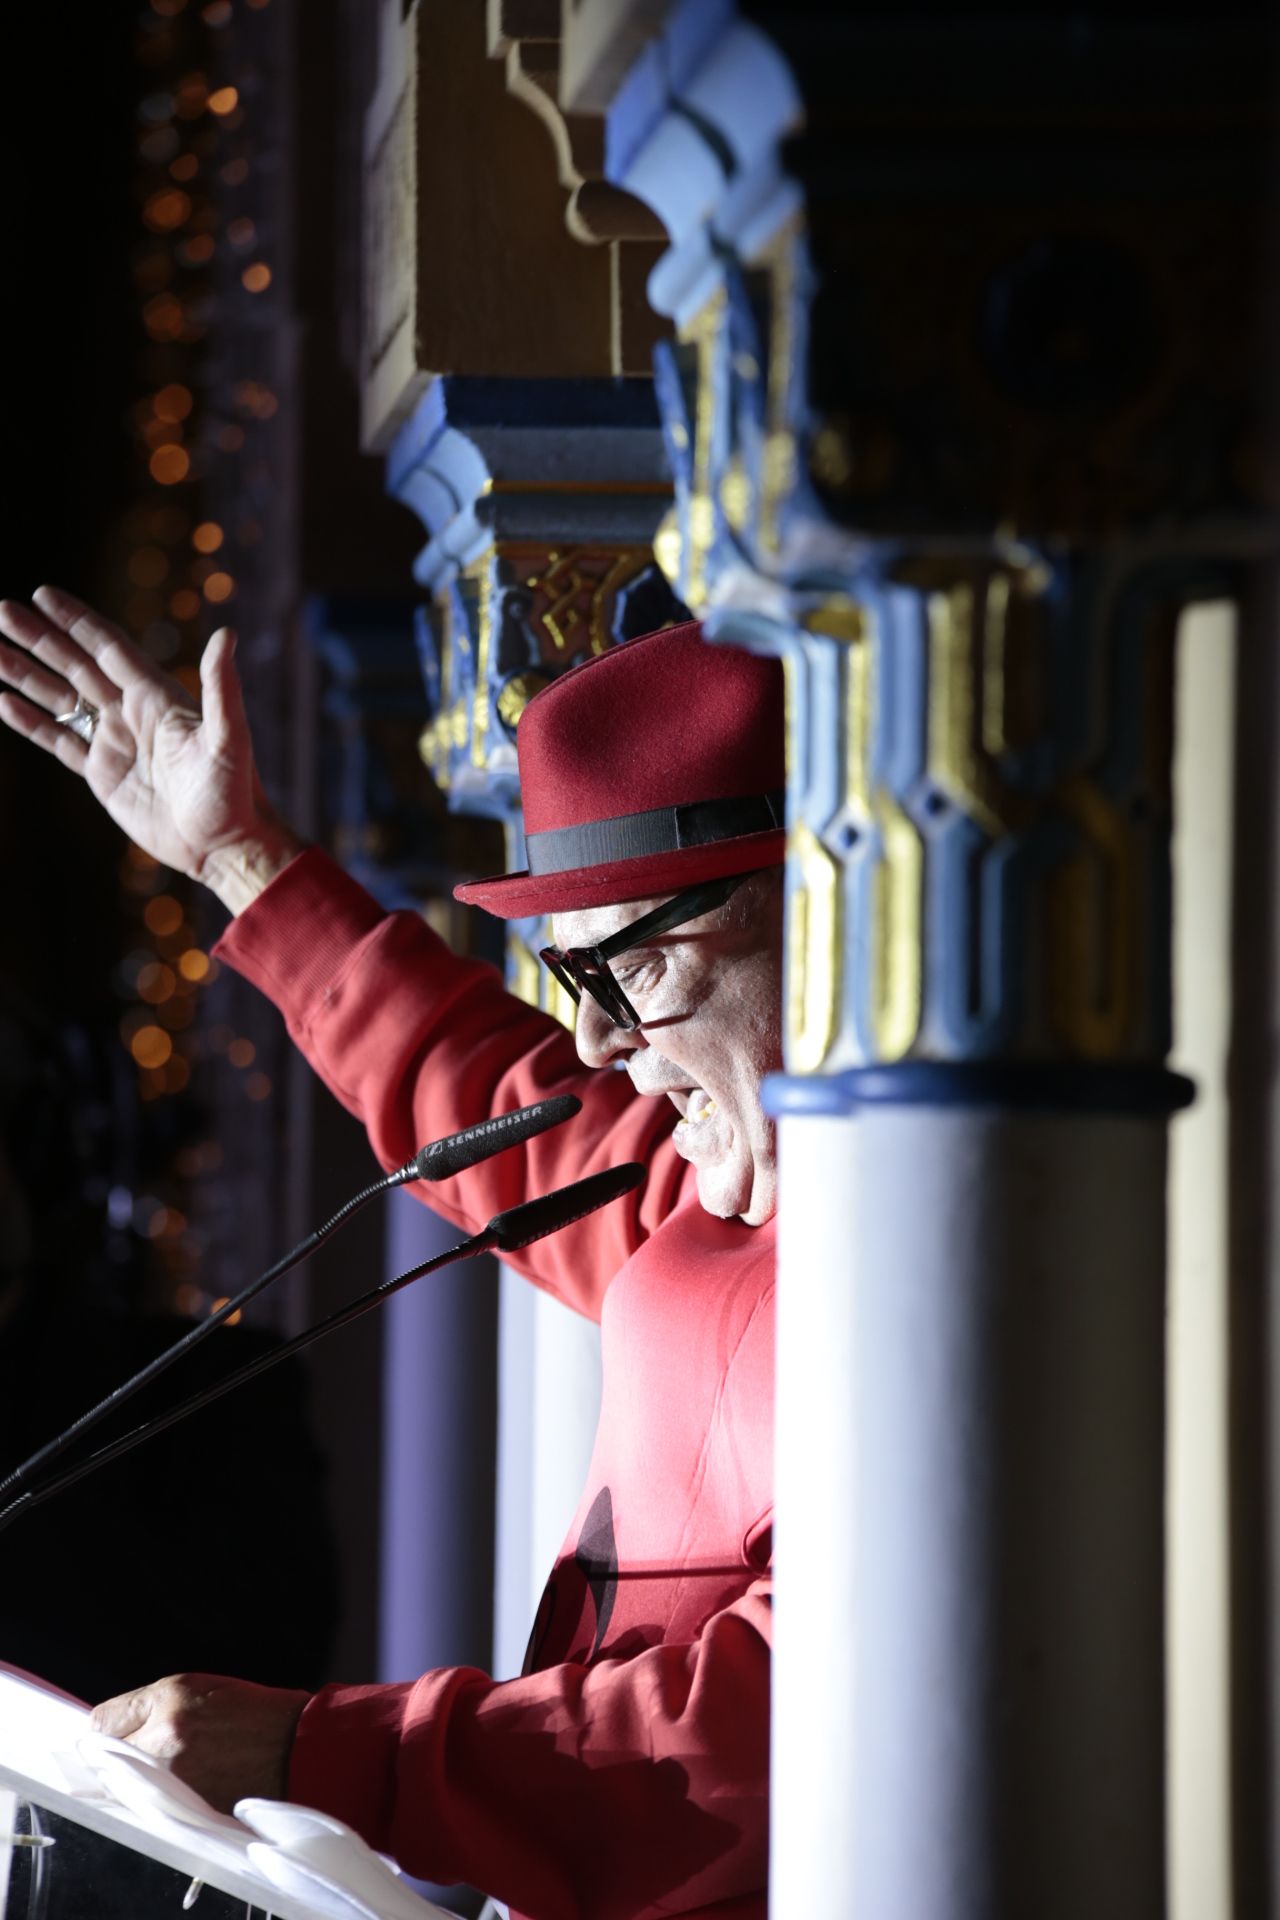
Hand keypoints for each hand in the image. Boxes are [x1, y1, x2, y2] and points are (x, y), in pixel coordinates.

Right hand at [0, 585, 303, 911]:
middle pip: (76, 665)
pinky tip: (3, 702)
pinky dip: (32, 722)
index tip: (42, 595)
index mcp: (157, 697)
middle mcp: (132, 712)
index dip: (76, 621)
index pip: (108, 648)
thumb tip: (228, 635)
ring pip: (61, 698)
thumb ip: (222, 687)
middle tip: (1, 610)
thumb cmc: (234, 792)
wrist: (223, 845)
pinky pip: (59, 741)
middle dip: (39, 638)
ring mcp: (115, 742)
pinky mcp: (102, 774)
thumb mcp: (230, 738)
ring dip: (26, 675)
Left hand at [90, 1673, 311, 1814]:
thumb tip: (115, 1727)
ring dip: (134, 1782)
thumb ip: (156, 1705)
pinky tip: (176, 1790)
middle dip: (116, 1758)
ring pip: (125, 1787)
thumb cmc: (256, 1713)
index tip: (112, 1736)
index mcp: (170, 1697)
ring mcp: (176, 1775)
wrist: (299, 1746)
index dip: (107, 1730)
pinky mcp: (187, 1806)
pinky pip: (151, 1807)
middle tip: (138, 1756)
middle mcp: (166, 1735)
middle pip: (106, 1758)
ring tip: (162, 1774)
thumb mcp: (203, 1688)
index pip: (103, 1722)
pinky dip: (157, 1801)